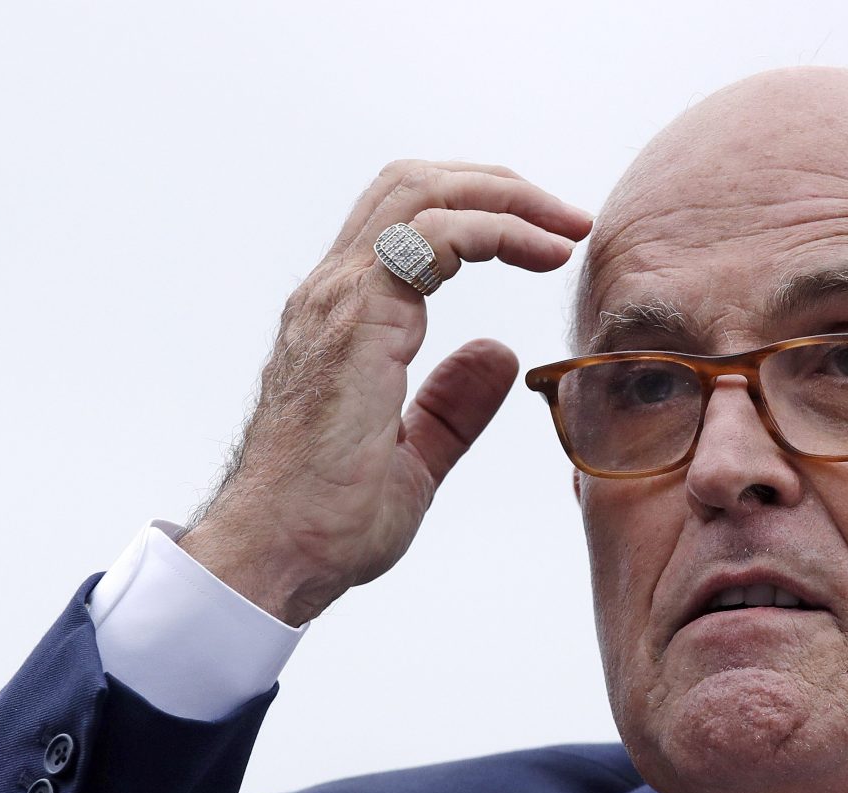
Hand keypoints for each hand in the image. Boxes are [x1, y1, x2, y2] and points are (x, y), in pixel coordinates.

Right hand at [180, 161, 591, 624]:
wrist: (279, 554)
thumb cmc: (327, 520)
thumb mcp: (412, 457)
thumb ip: (453, 405)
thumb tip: (498, 356)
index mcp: (344, 318)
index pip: (405, 220)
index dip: (481, 212)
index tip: (549, 242)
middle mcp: (333, 293)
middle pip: (414, 184)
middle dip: (499, 185)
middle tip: (569, 216)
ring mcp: (339, 299)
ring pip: (422, 193)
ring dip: (507, 197)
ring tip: (567, 224)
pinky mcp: (357, 318)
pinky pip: (436, 236)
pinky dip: (497, 229)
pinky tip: (542, 255)